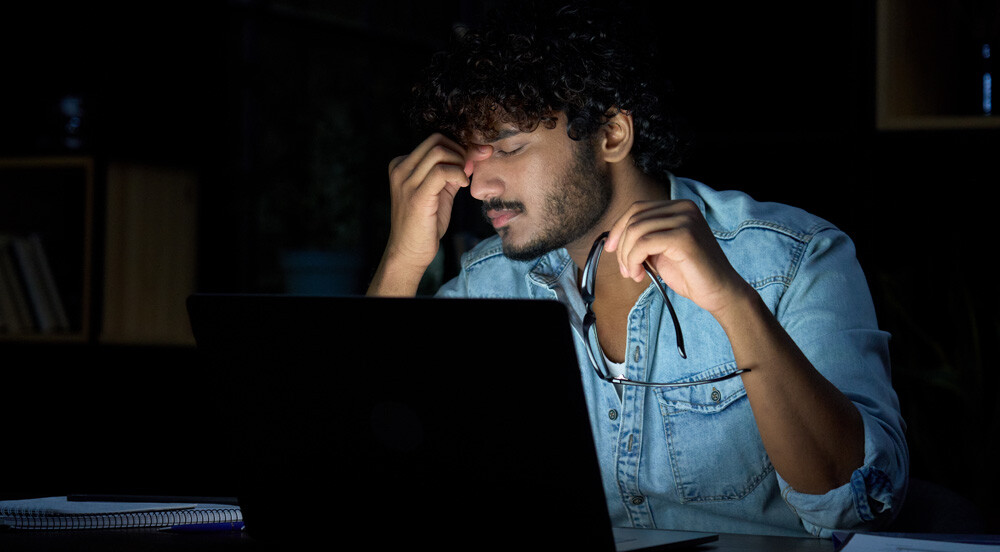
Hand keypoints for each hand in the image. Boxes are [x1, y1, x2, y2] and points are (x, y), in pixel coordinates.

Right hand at [384, 133, 492, 269]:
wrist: (409, 252)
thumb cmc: (424, 223)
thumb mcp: (440, 191)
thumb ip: (454, 172)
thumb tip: (475, 154)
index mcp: (402, 164)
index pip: (434, 140)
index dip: (459, 146)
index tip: (477, 155)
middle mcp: (400, 169)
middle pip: (436, 140)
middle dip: (461, 150)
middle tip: (470, 169)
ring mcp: (406, 181)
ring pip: (439, 151)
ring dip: (460, 162)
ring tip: (464, 179)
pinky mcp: (416, 195)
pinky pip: (441, 171)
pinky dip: (458, 173)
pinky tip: (464, 184)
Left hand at [604, 200, 749, 316]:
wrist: (720, 293)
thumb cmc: (692, 274)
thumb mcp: (662, 251)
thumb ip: (644, 239)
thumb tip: (613, 239)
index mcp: (680, 207)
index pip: (637, 209)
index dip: (618, 228)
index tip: (609, 248)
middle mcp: (684, 208)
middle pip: (634, 218)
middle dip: (621, 246)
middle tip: (626, 269)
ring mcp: (686, 220)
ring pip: (636, 230)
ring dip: (627, 256)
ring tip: (634, 274)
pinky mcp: (684, 237)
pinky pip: (644, 244)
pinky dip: (634, 260)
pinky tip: (640, 274)